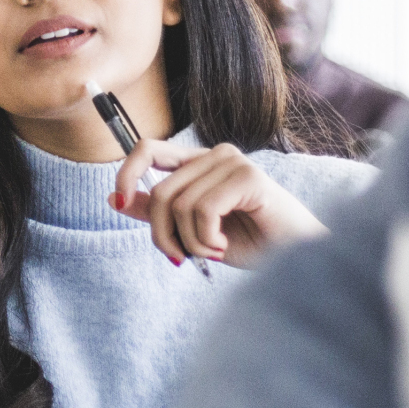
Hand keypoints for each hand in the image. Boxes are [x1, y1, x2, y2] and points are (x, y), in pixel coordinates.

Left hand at [110, 140, 327, 266]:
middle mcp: (215, 155)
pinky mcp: (247, 176)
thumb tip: (115, 198)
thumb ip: (157, 212)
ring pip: (178, 204)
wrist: (293, 259)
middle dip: (162, 234)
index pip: (148, 149)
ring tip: (214, 251)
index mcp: (199, 163)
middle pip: (160, 191)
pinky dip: (206, 239)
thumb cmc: (249, 243)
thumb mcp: (191, 230)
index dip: (126, 172)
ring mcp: (232, 162)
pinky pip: (202, 209)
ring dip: (190, 242)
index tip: (118, 200)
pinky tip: (225, 246)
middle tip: (181, 256)